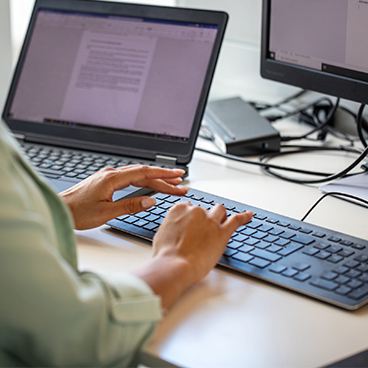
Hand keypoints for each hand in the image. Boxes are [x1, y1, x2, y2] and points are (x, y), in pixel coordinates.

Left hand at [59, 165, 187, 229]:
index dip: (163, 174)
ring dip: (155, 179)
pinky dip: (143, 181)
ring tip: (171, 184)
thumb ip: (130, 206)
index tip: (178, 176)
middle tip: (181, 182)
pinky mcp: (106, 182)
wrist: (60, 208)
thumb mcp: (106, 212)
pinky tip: (150, 185)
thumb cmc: (78, 212)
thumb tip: (150, 201)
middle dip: (164, 178)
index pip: (144, 173)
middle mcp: (111, 174)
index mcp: (112, 178)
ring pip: (137, 176)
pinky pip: (130, 179)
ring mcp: (108, 176)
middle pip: (143, 173)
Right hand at [134, 202, 252, 309]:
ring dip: (220, 216)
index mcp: (179, 209)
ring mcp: (210, 221)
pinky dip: (244, 217)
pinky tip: (249, 215)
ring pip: (220, 211)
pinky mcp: (222, 232)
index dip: (190, 218)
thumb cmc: (166, 255)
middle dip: (204, 219)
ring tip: (220, 224)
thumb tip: (175, 229)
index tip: (190, 225)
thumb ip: (172, 226)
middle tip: (202, 232)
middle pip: (204, 210)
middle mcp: (196, 211)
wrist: (174, 266)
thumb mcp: (162, 235)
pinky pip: (237, 220)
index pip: (189, 207)